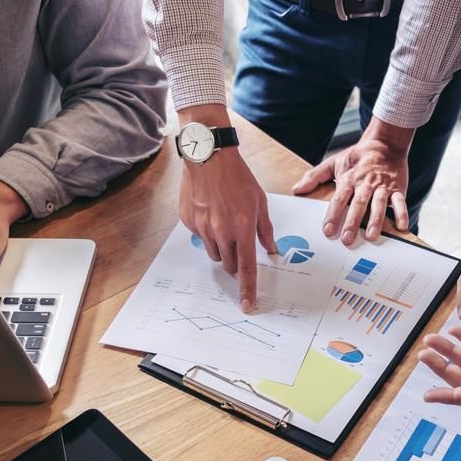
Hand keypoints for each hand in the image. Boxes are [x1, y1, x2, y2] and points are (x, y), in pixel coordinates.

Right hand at [178, 105, 275, 312]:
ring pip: (213, 253)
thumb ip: (264, 229)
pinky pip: (200, 236)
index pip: (247, 268)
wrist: (208, 156)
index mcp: (242, 229)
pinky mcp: (188, 221)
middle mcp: (221, 232)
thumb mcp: (259, 202)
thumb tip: (271, 249)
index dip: (248, 289)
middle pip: (228, 264)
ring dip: (221, 247)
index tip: (248, 305)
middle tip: (239, 244)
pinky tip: (210, 211)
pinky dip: (207, 231)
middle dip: (235, 262)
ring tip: (224, 223)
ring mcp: (202, 228)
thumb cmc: (237, 177)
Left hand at [293, 117, 410, 244]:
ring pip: (379, 204)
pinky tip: (402, 227)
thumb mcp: (333, 162)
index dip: (333, 215)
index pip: (339, 199)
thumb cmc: (357, 157)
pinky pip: (400, 201)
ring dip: (376, 220)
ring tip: (372, 236)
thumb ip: (314, 177)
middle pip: (358, 204)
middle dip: (353, 222)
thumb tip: (297, 190)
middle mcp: (365, 184)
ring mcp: (382, 186)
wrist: (384, 143)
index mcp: (349, 179)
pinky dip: (402, 213)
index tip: (328, 231)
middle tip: (347, 239)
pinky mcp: (397, 188)